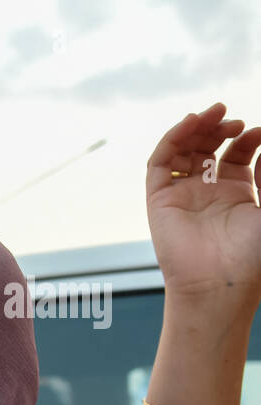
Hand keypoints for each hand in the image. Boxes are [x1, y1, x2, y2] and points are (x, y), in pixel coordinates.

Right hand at [147, 103, 260, 313]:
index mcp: (237, 194)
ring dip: (196, 128)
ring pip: (183, 150)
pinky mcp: (159, 200)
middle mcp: (207, 193)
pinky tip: (191, 123)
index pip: (237, 153)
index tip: (257, 132)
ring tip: (215, 114)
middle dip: (220, 127)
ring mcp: (182, 195)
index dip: (247, 137)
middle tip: (233, 120)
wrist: (221, 284)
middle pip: (208, 147)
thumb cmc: (254, 255)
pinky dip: (172, 138)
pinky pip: (159, 163)